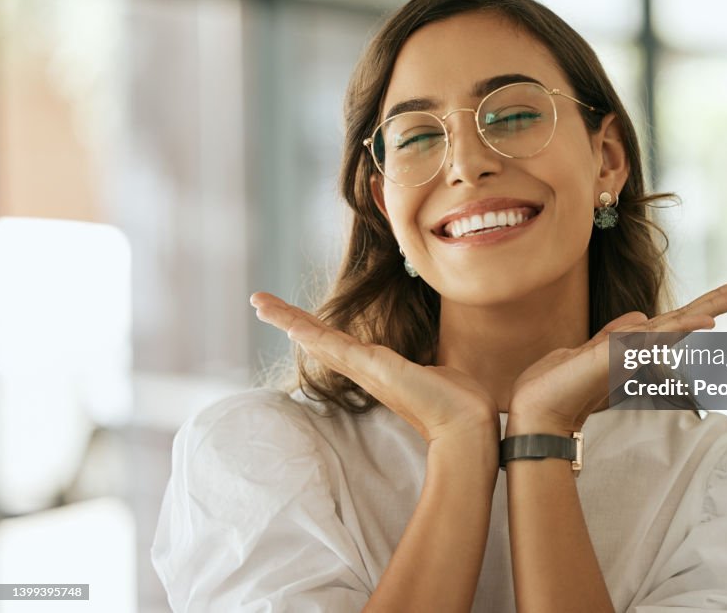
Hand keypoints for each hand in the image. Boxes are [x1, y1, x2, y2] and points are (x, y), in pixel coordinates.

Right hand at [250, 292, 498, 443]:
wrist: (468, 425)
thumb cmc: (458, 402)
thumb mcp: (436, 372)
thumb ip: (426, 365)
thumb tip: (435, 363)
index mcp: (376, 369)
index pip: (335, 342)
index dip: (310, 327)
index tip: (289, 317)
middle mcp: (365, 370)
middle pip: (316, 339)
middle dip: (286, 318)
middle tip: (257, 302)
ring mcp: (367, 370)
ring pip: (318, 340)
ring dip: (288, 319)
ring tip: (260, 303)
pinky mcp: (375, 369)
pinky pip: (337, 347)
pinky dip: (312, 334)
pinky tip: (291, 325)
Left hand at [507, 280, 726, 434]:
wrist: (538, 407)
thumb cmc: (561, 383)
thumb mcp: (592, 349)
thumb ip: (617, 334)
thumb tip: (642, 316)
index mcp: (636, 343)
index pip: (678, 317)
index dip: (706, 304)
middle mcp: (641, 347)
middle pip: (688, 318)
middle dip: (720, 301)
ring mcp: (634, 352)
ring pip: (681, 324)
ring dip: (712, 308)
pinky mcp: (622, 356)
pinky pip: (658, 338)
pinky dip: (683, 329)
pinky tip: (706, 323)